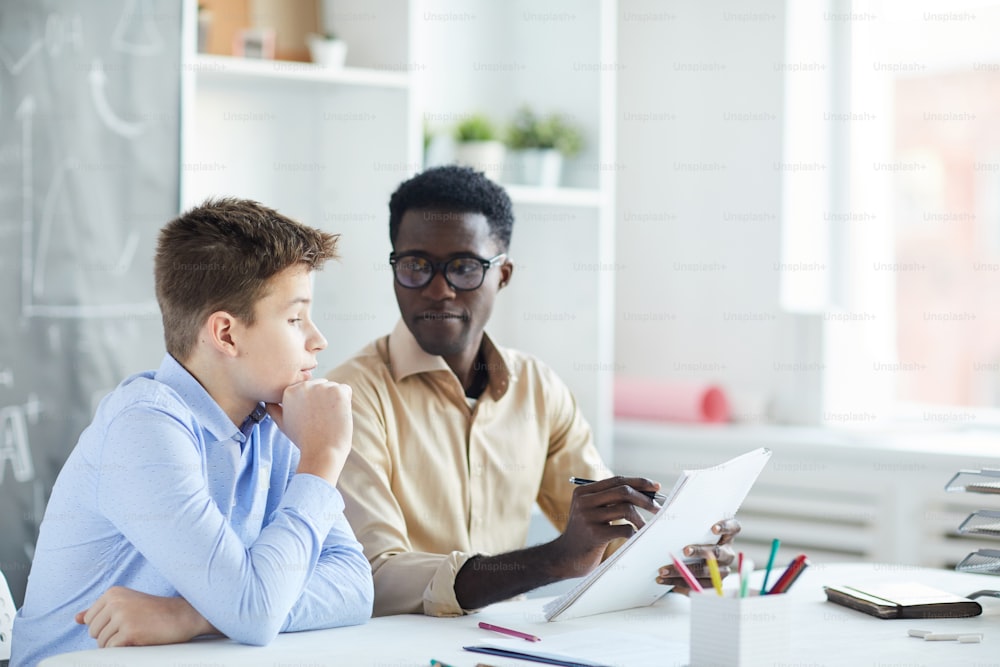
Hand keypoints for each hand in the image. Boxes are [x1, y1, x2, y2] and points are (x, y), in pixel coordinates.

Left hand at [75, 587, 215, 647]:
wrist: (183, 616)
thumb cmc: (155, 612)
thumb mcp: (126, 605)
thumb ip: (100, 611)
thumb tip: (77, 618)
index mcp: (113, 593)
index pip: (89, 620)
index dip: (106, 626)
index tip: (126, 620)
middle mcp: (115, 602)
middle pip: (94, 632)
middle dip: (110, 636)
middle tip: (134, 628)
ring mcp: (122, 616)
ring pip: (102, 643)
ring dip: (118, 644)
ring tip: (138, 633)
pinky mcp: (129, 631)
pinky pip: (112, 650)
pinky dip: (124, 650)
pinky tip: (139, 640)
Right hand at [267, 379, 352, 484]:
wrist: (321, 452)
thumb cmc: (303, 440)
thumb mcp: (282, 424)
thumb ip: (274, 410)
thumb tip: (268, 402)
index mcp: (289, 391)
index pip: (308, 388)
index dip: (313, 403)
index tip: (311, 418)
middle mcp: (304, 385)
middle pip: (321, 385)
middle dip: (324, 399)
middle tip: (320, 419)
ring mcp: (322, 387)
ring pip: (334, 388)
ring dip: (335, 401)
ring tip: (328, 419)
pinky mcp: (338, 391)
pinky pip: (346, 390)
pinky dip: (346, 402)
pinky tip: (337, 415)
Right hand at [550, 476, 660, 578]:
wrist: (566, 558)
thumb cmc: (586, 534)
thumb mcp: (592, 512)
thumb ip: (610, 500)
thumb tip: (647, 493)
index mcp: (583, 492)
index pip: (617, 480)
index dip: (639, 482)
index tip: (656, 487)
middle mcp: (584, 501)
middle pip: (623, 491)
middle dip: (645, 499)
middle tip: (659, 508)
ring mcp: (588, 517)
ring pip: (626, 509)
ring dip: (641, 519)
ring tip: (644, 527)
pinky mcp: (594, 535)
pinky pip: (625, 529)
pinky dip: (633, 532)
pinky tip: (632, 537)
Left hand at [656, 518, 740, 592]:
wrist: (693, 559)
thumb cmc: (692, 536)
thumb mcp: (692, 526)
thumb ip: (684, 517)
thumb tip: (660, 503)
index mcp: (727, 535)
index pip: (734, 528)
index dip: (726, 528)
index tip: (713, 528)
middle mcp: (728, 553)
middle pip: (718, 552)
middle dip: (700, 551)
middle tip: (685, 550)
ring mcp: (722, 570)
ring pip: (706, 572)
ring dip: (684, 571)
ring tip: (664, 570)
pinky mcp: (712, 584)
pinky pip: (697, 586)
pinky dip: (678, 583)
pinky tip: (663, 580)